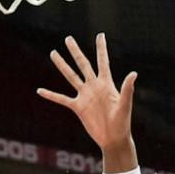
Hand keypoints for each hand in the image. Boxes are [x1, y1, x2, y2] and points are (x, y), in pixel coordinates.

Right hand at [36, 33, 135, 150]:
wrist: (113, 138)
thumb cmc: (123, 122)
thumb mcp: (125, 105)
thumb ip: (127, 89)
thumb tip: (134, 74)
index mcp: (106, 83)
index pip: (103, 62)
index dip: (101, 48)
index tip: (100, 35)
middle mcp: (94, 86)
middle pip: (83, 64)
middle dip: (75, 51)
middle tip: (68, 38)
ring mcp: (85, 96)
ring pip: (71, 76)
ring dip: (62, 65)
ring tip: (53, 53)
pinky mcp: (78, 107)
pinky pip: (62, 99)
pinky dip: (51, 95)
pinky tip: (40, 90)